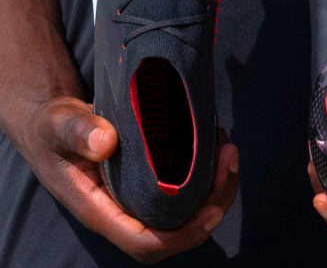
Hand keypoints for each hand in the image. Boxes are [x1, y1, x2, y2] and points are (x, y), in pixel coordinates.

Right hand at [21, 96, 238, 263]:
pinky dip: (206, 172)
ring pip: (185, 210)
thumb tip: (107, 142)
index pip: (144, 242)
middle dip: (212, 204)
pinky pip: (183, 188)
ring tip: (230, 150)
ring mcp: (137, 197)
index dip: (182, 235)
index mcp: (100, 209)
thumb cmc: (54, 128)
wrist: (54, 125)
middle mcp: (123, 210)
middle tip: (231, 160)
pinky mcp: (148, 179)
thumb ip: (78, 132)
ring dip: (216, 186)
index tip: (212, 211)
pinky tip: (215, 144)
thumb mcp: (59, 125)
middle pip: (175, 230)